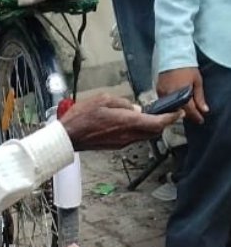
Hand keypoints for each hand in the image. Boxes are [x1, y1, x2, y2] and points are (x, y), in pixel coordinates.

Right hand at [59, 92, 179, 150]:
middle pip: (154, 131)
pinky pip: (133, 138)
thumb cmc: (82, 117)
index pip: (157, 123)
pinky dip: (138, 130)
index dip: (171, 118)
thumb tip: (135, 108)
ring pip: (144, 135)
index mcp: (127, 122)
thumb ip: (123, 103)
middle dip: (162, 122)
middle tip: (166, 113)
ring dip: (149, 126)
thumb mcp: (104, 100)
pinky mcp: (116, 146)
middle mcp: (128, 135)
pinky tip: (131, 122)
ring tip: (148, 116)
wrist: (68, 137)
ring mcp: (122, 143)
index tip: (178, 112)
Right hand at [157, 67, 207, 123]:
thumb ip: (199, 98)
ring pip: (170, 107)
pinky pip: (164, 101)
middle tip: (193, 115)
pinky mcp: (157, 90)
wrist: (173, 56)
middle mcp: (170, 96)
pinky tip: (175, 101)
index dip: (196, 117)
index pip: (190, 112)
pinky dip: (171, 103)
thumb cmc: (187, 67)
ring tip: (184, 109)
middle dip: (186, 114)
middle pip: (178, 112)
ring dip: (178, 109)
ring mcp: (162, 94)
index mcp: (181, 95)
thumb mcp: (197, 82)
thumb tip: (204, 110)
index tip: (200, 120)